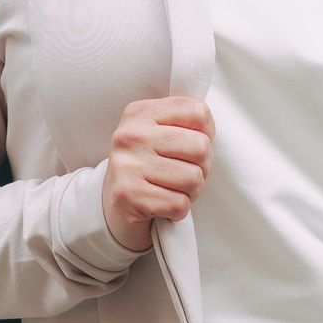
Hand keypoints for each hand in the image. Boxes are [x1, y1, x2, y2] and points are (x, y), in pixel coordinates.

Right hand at [101, 95, 214, 253]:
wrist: (113, 206)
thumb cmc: (146, 168)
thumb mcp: (159, 135)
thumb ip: (184, 124)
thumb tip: (209, 132)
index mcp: (140, 113)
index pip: (198, 112)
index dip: (207, 135)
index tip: (192, 148)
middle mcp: (130, 136)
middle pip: (200, 146)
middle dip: (202, 167)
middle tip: (184, 174)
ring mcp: (127, 165)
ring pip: (193, 178)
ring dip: (191, 192)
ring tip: (174, 190)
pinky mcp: (128, 195)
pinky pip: (179, 204)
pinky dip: (178, 210)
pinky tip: (163, 205)